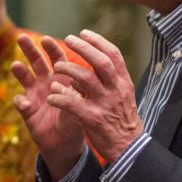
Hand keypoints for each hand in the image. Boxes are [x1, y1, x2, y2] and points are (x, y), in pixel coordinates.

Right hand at [11, 34, 86, 179]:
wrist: (65, 144)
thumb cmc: (76, 122)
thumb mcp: (80, 107)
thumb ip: (73, 95)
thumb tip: (66, 83)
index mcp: (62, 77)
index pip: (57, 58)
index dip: (51, 48)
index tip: (46, 39)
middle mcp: (47, 81)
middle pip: (36, 61)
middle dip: (30, 49)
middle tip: (22, 37)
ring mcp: (35, 94)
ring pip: (24, 76)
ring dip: (19, 70)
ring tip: (15, 65)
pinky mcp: (26, 109)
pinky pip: (20, 102)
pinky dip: (21, 102)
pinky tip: (25, 105)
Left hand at [47, 29, 142, 162]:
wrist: (129, 148)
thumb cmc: (122, 120)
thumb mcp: (122, 96)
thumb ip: (108, 81)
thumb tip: (89, 67)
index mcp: (123, 82)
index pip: (113, 54)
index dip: (98, 41)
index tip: (84, 32)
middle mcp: (115, 90)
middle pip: (100, 62)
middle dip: (83, 47)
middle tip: (67, 38)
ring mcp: (104, 104)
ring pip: (85, 78)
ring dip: (68, 69)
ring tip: (57, 67)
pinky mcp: (92, 118)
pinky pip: (72, 103)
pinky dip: (59, 97)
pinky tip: (52, 96)